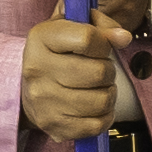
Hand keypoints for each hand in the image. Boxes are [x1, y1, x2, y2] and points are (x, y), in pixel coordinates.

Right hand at [20, 5, 123, 139]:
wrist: (28, 88)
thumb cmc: (58, 54)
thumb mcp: (73, 27)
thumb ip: (101, 25)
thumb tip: (123, 37)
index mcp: (41, 39)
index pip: (87, 38)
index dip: (104, 42)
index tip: (100, 47)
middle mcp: (37, 69)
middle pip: (98, 72)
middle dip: (108, 70)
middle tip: (100, 70)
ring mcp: (43, 101)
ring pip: (102, 101)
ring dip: (108, 94)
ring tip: (98, 88)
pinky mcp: (53, 125)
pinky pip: (97, 125)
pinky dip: (104, 116)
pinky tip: (95, 107)